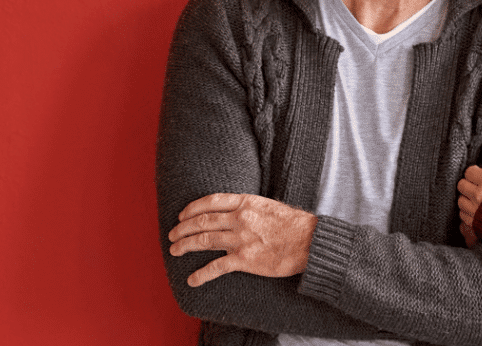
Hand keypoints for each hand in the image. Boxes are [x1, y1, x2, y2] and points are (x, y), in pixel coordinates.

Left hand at [167, 193, 317, 286]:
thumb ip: (248, 207)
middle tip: (172, 234)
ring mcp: (241, 239)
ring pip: (204, 240)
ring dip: (185, 246)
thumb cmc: (294, 224)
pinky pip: (216, 267)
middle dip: (183, 228)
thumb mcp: (268, 205)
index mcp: (245, 202)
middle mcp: (240, 218)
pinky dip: (201, 274)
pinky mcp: (245, 260)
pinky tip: (192, 280)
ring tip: (175, 251)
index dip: (192, 208)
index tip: (182, 215)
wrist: (310, 242)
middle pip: (202, 221)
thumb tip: (234, 211)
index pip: (210, 201)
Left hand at [457, 156, 481, 229]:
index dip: (475, 172)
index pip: (468, 172)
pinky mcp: (477, 225)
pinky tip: (479, 211)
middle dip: (469, 184)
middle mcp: (479, 196)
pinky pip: (463, 216)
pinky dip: (469, 213)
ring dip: (468, 199)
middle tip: (479, 187)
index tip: (481, 175)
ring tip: (479, 200)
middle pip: (461, 186)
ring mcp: (477, 212)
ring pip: (460, 201)